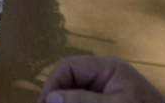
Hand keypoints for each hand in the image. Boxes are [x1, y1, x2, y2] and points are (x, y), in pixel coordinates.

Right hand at [40, 56, 164, 102]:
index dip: (53, 84)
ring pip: (78, 91)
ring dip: (68, 101)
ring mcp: (110, 89)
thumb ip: (82, 100)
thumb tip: (51, 97)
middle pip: (71, 79)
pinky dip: (79, 102)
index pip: (69, 66)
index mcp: (109, 68)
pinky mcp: (113, 100)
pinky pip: (88, 98)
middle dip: (59, 96)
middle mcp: (107, 74)